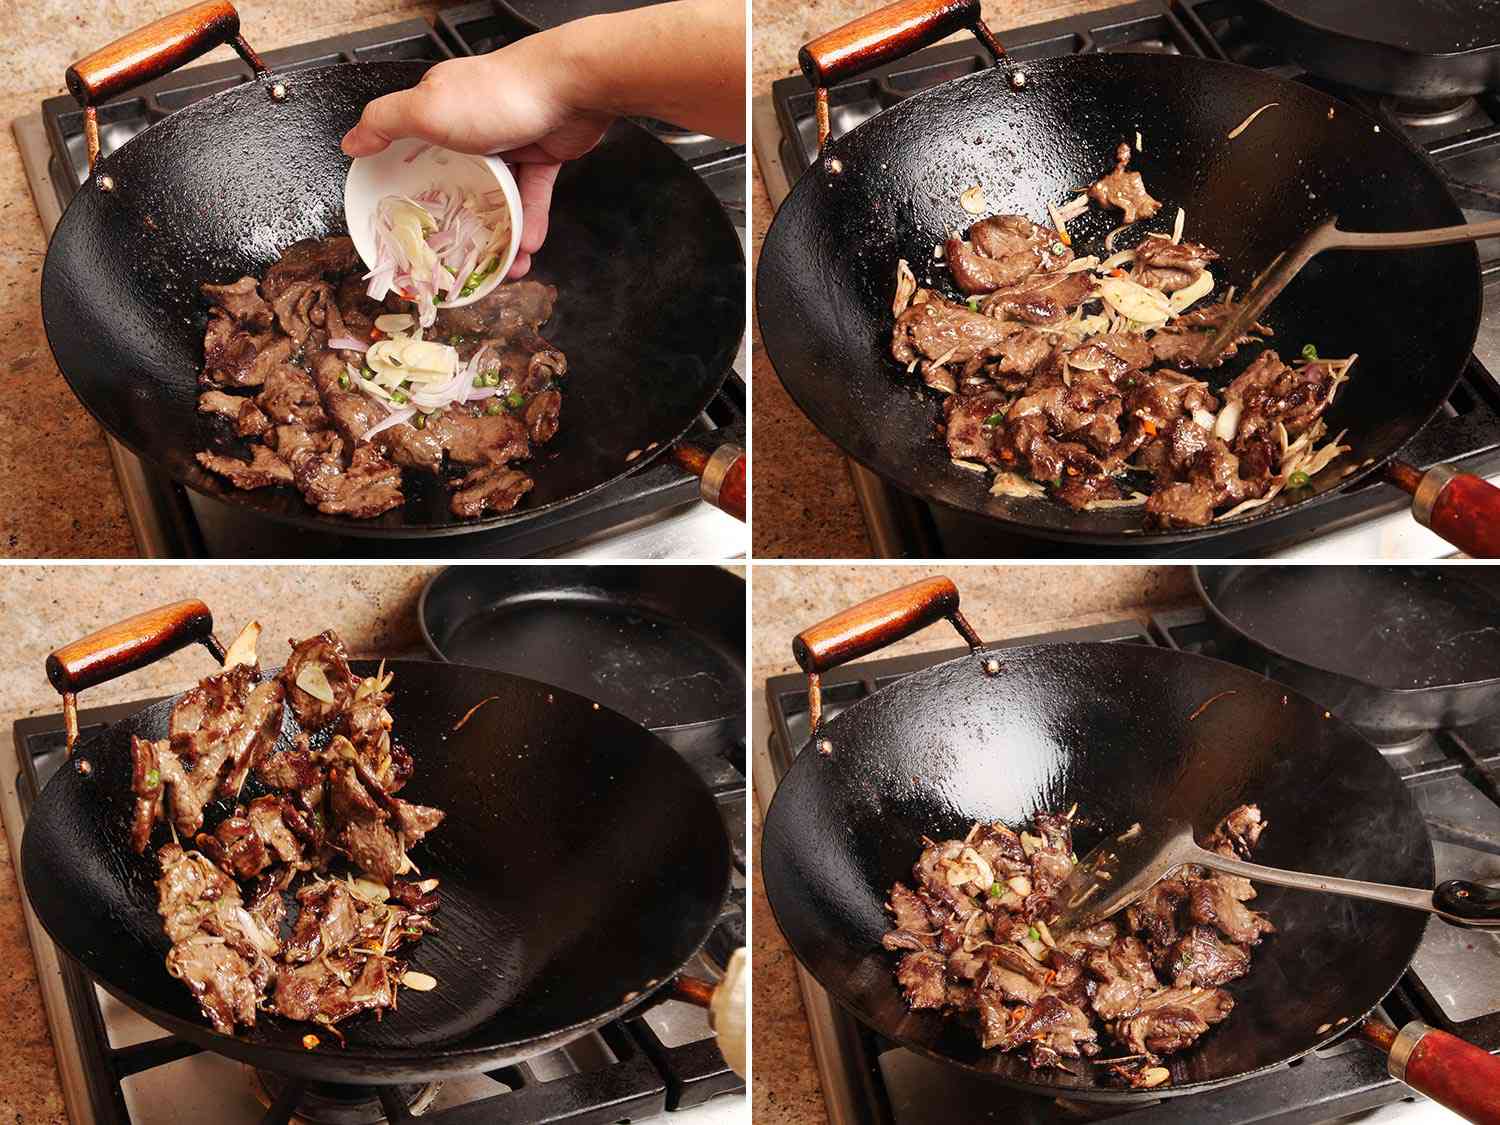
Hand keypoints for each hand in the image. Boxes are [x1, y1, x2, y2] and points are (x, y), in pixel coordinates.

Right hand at [342, 52, 611, 279]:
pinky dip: (530, 222)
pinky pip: (531, 196)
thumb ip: (384, 123)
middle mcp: (473, 122)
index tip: (408, 217)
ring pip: (499, 196)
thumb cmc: (497, 94)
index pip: (413, 145)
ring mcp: (509, 139)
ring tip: (500, 266)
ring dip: (501, 233)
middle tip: (456, 253)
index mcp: (440, 107)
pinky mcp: (542, 154)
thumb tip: (350, 141)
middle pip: (459, 179)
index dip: (409, 180)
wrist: (570, 89)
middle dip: (459, 220)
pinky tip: (527, 247)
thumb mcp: (425, 108)